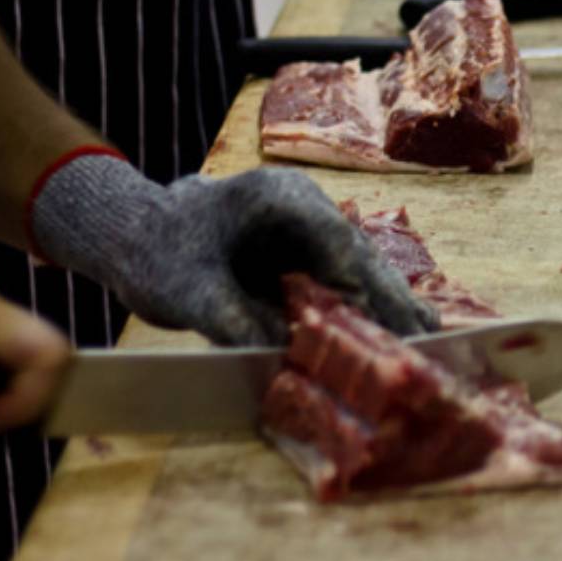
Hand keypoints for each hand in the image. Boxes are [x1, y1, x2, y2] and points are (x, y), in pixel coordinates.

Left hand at [32, 158, 437, 344]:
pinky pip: (343, 277)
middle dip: (392, 300)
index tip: (388, 331)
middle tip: (429, 341)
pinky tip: (395, 331)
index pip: (338, 244)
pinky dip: (365, 305)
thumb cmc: (156, 252)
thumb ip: (236, 324)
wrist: (132, 232)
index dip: (366, 290)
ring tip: (425, 342)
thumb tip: (284, 361)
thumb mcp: (189, 294)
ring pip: (360, 267)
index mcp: (279, 199)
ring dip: (386, 305)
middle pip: (360, 255)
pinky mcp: (302, 250)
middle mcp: (304, 206)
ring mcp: (307, 226)